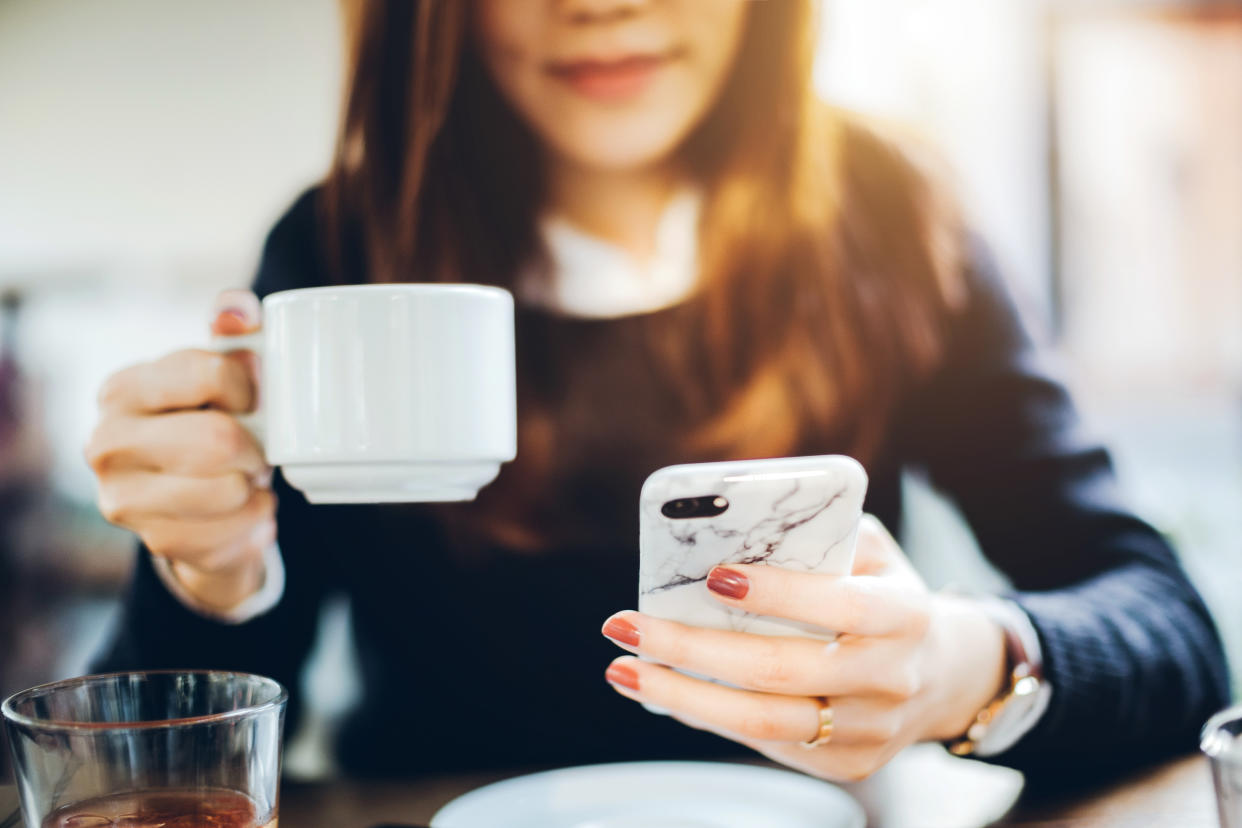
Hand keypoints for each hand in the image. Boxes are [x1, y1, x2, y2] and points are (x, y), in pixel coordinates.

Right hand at [85, 289, 274, 611]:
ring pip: (228, 490)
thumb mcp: (223, 369)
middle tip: (254, 448)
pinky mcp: (158, 543)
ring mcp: (124, 500)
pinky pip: (235, 531)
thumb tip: (237, 311)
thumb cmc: (213, 419)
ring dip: (254, 484)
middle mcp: (107, 444)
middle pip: (218, 440)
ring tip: (244, 476)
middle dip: (254, 445)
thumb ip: (233, 329)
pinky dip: (257, 519)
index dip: (251, 386)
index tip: (254, 398)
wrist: (199, 501)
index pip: (208, 372)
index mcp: (123, 389)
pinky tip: (243, 508)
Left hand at [601, 515, 1007, 781]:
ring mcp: (870, 729)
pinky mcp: (848, 764)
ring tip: (623, 668)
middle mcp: (890, 677)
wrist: (939, 672)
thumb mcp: (870, 551)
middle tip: (626, 625)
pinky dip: (707, 716)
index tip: (711, 576)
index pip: (837, 603)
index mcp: (903, 614)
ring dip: (681, 696)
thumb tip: (732, 526)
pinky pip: (765, 743)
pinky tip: (664, 690)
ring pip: (762, 720)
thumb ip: (820, 534)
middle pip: (779, 670)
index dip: (775, 592)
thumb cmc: (882, 593)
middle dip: (691, 648)